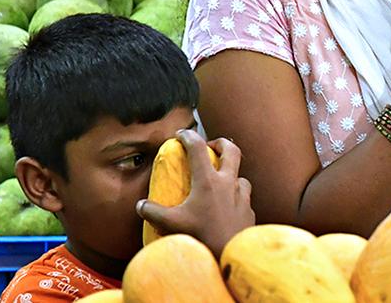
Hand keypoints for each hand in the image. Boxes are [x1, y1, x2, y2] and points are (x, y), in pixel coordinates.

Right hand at [136, 130, 254, 257]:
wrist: (231, 254)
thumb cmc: (202, 237)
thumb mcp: (171, 225)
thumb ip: (153, 212)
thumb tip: (141, 205)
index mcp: (209, 181)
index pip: (198, 148)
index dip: (188, 136)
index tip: (181, 134)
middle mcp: (229, 183)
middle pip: (231, 150)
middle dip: (220, 143)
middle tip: (210, 146)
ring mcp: (242, 196)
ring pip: (240, 174)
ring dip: (230, 173)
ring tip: (218, 180)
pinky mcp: (249, 210)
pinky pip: (244, 196)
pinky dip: (235, 195)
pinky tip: (226, 206)